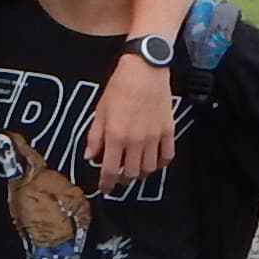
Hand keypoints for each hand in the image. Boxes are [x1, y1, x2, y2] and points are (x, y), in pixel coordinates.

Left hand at [90, 56, 175, 184]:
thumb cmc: (120, 87)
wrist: (145, 69)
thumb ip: (95, 136)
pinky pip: (166, 156)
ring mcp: (154, 138)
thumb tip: (90, 156)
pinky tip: (152, 162)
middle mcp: (136, 141)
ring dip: (140, 174)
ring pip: (148, 169)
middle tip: (118, 178)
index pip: (110, 170)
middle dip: (122, 180)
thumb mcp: (100, 110)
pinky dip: (159, 164)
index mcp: (116, 136)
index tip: (104, 188)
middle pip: (131, 173)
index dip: (106, 183)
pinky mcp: (168, 131)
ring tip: (134, 171)